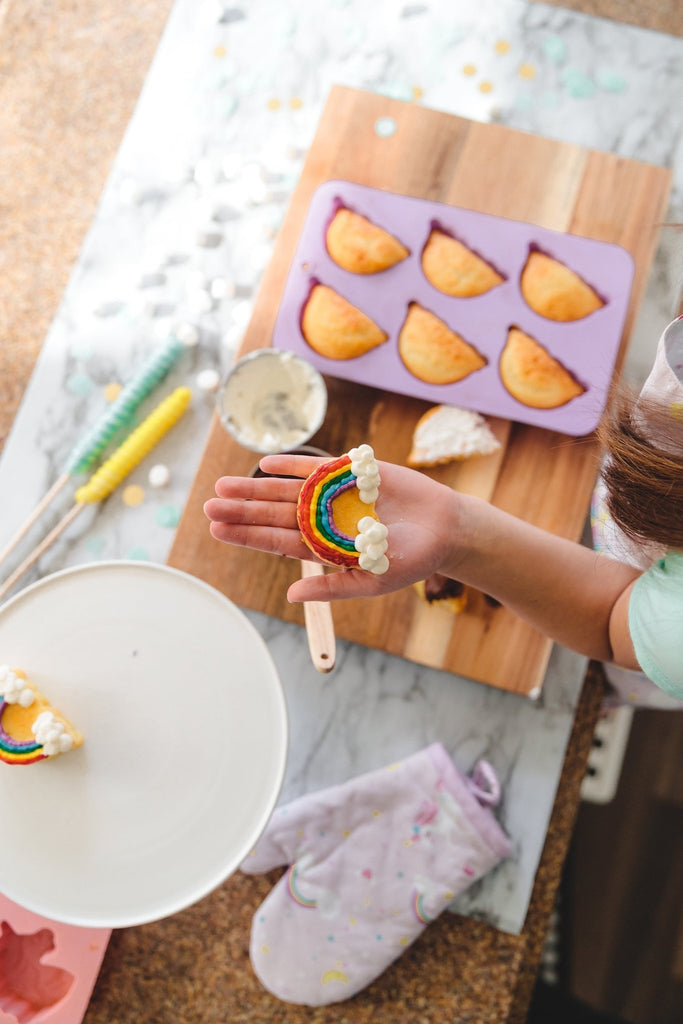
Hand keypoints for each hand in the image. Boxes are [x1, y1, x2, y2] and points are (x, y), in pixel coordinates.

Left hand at [203, 453, 461, 601]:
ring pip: (285, 491)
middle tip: (208, 505)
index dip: (246, 534)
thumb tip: (291, 596)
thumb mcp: (372, 581)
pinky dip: (289, 466)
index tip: (217, 529)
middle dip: (241, 510)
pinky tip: (263, 464)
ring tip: (223, 485)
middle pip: (272, 514)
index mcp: (324, 548)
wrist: (446, 528)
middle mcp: (322, 521)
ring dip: (254, 487)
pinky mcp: (350, 474)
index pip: (276, 541)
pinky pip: (313, 468)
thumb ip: (332, 586)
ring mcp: (334, 496)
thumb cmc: (411, 561)